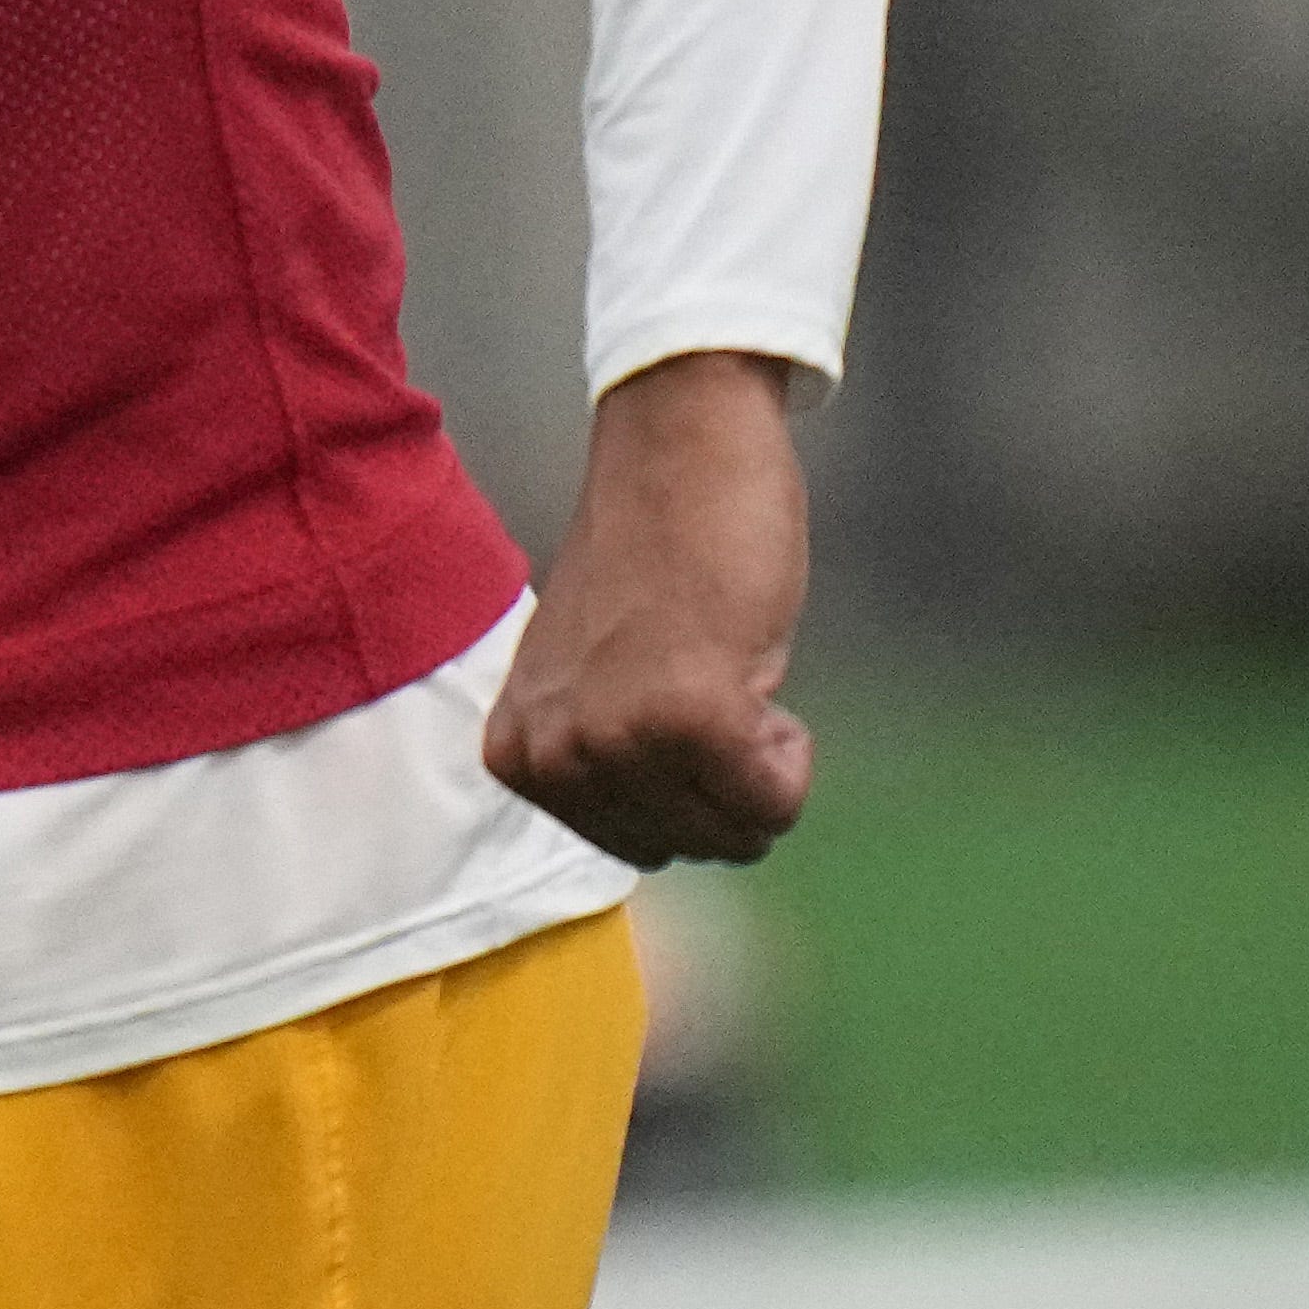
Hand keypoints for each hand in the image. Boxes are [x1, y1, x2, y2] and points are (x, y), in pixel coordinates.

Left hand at [484, 350, 814, 867]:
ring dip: (760, 759)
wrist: (681, 458)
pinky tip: (749, 668)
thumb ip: (601, 766)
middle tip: (702, 674)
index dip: (688, 782)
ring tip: (718, 663)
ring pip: (739, 831)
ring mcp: (612, 740)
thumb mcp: (594, 687)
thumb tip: (650, 846)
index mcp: (517, 756)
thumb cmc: (656, 565)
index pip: (642, 850)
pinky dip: (790, 751)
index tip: (666, 690)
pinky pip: (773, 799)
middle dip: (729, 777)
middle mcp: (549, 757)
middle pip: (694, 848)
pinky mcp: (686, 717)